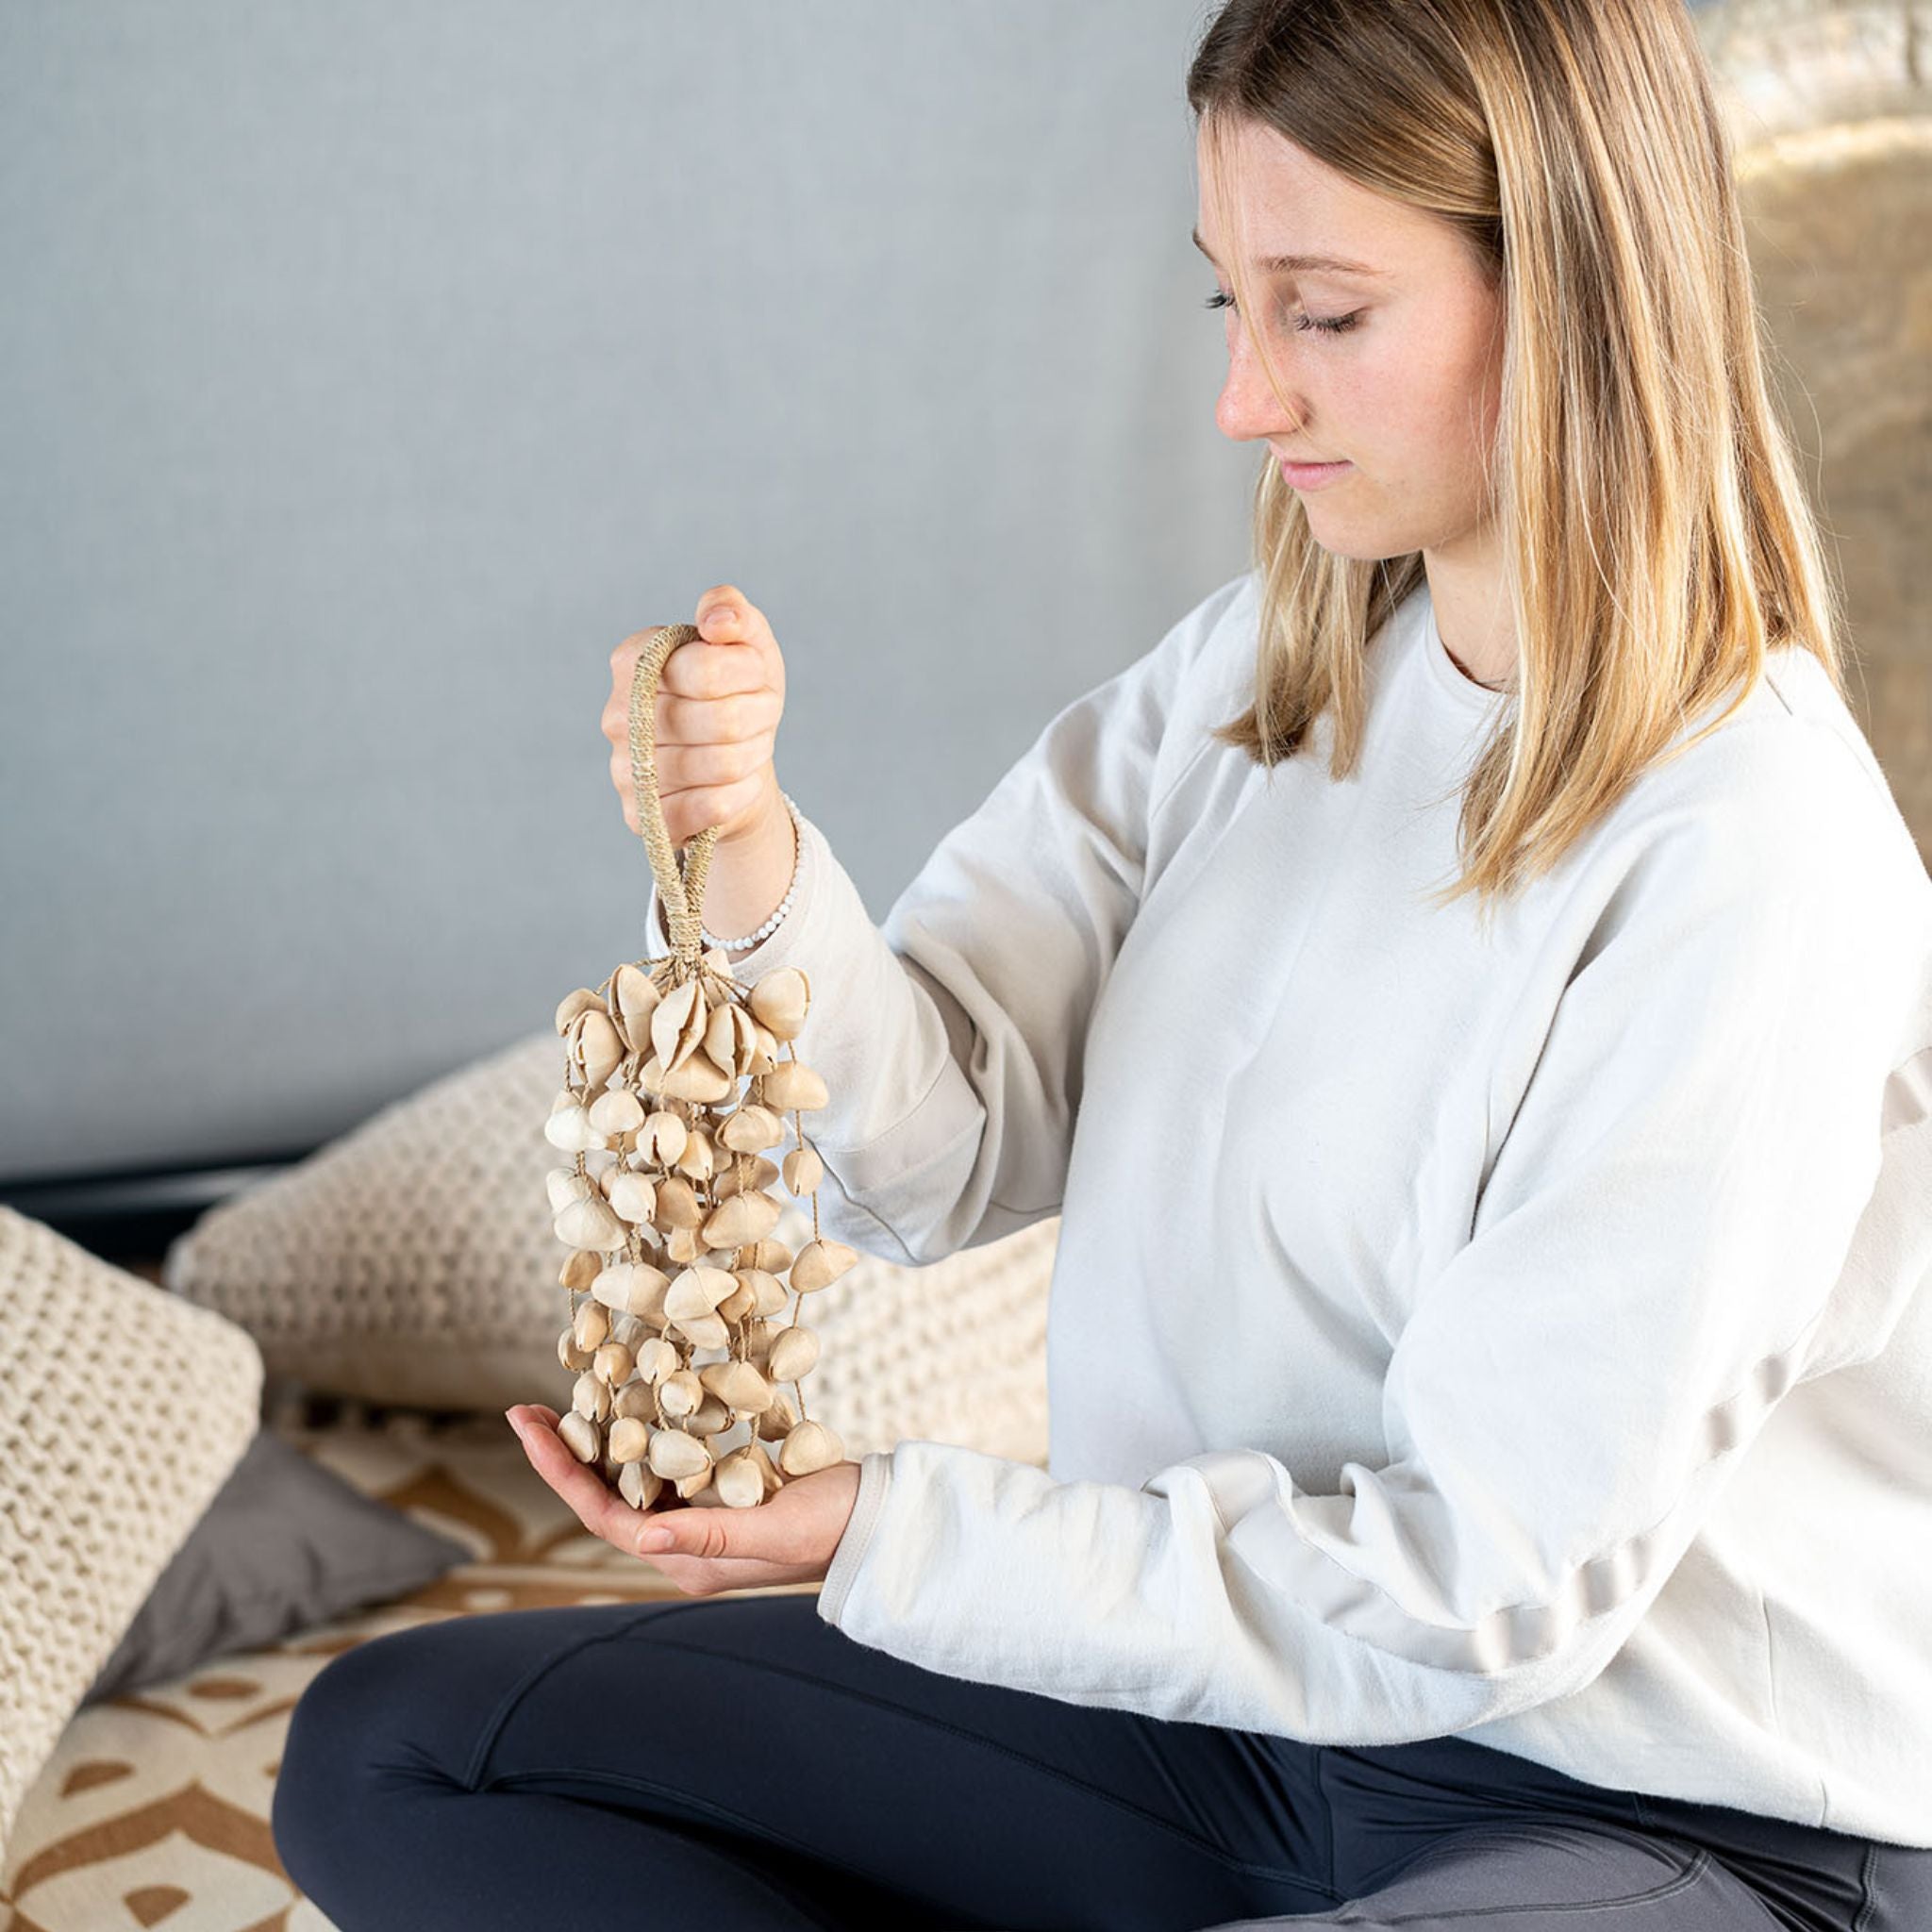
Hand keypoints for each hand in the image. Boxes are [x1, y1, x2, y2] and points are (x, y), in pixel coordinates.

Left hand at [506, 1404, 860, 1595]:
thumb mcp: (773, 1529)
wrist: (881, 1521)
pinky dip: (638, 1435)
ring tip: (564, 1402)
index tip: (528, 1425)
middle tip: (526, 1409)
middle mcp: (685, 1545)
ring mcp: (703, 1521)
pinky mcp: (723, 1496)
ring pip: (631, 1481)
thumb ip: (708, 1533)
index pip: (604, 1516)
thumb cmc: (835, 1527)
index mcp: (688, 1561)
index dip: (561, 1471)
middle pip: (605, 1498)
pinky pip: (664, 1466)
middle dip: (564, 1454)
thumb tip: (637, 1534)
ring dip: (595, 1444)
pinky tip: (628, 1405)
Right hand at [604, 583, 788, 848]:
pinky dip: (741, 793)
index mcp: (632, 660)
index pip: (704, 669)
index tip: (755, 675)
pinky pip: (710, 807)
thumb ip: (733, 614)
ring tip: (750, 744)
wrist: (736, 761)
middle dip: (759, 717)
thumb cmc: (738, 694)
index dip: (749, 672)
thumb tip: (718, 621)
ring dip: (754, 754)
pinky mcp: (642, 817)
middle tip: (762, 714)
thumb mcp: (746, 644)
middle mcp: (617, 715)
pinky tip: (740, 782)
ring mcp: (625, 770)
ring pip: (721, 764)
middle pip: (721, 721)